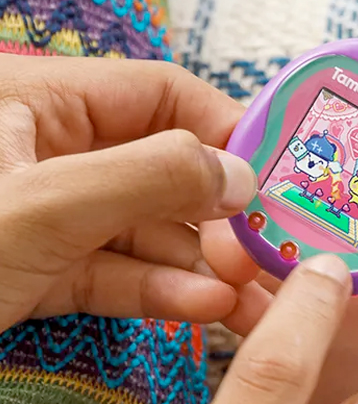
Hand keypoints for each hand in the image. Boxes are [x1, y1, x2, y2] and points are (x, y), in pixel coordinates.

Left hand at [0, 54, 256, 331]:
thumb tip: (241, 177)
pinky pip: (113, 272)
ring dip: (202, 267)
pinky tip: (208, 308)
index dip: (227, 132)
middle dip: (220, 219)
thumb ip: (149, 180)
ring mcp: (43, 213)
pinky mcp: (34, 270)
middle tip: (261, 260)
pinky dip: (161, 291)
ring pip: (145, 231)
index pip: (162, 94)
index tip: (279, 182)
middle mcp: (45, 148)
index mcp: (38, 98)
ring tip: (252, 302)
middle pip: (164, 170)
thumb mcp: (41, 206)